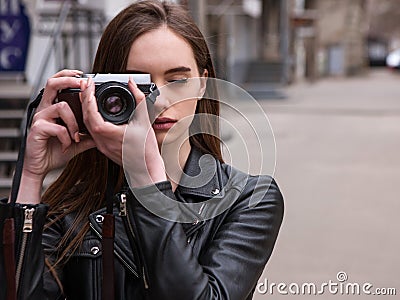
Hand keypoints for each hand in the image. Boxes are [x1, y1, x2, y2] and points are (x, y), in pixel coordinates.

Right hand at [16, 70, 95, 203]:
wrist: (41, 166)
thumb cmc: (55, 151)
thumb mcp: (77, 141)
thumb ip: (88, 134)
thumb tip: (103, 131)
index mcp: (53, 108)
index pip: (58, 85)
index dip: (69, 77)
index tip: (85, 77)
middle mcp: (45, 109)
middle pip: (53, 84)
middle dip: (69, 80)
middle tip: (83, 84)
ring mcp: (40, 117)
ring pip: (62, 107)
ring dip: (74, 123)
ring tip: (76, 136)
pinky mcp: (37, 128)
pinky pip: (58, 127)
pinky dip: (67, 137)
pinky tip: (68, 144)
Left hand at [80, 76, 165, 185]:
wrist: (147, 170)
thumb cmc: (146, 150)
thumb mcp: (145, 120)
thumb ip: (139, 98)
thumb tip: (132, 83)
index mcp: (109, 133)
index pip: (91, 112)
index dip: (88, 97)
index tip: (89, 84)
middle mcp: (102, 141)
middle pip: (85, 117)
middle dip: (84, 99)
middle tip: (87, 85)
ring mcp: (101, 146)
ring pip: (87, 124)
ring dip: (86, 109)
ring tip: (88, 95)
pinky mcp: (103, 148)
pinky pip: (91, 131)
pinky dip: (90, 119)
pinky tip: (93, 112)